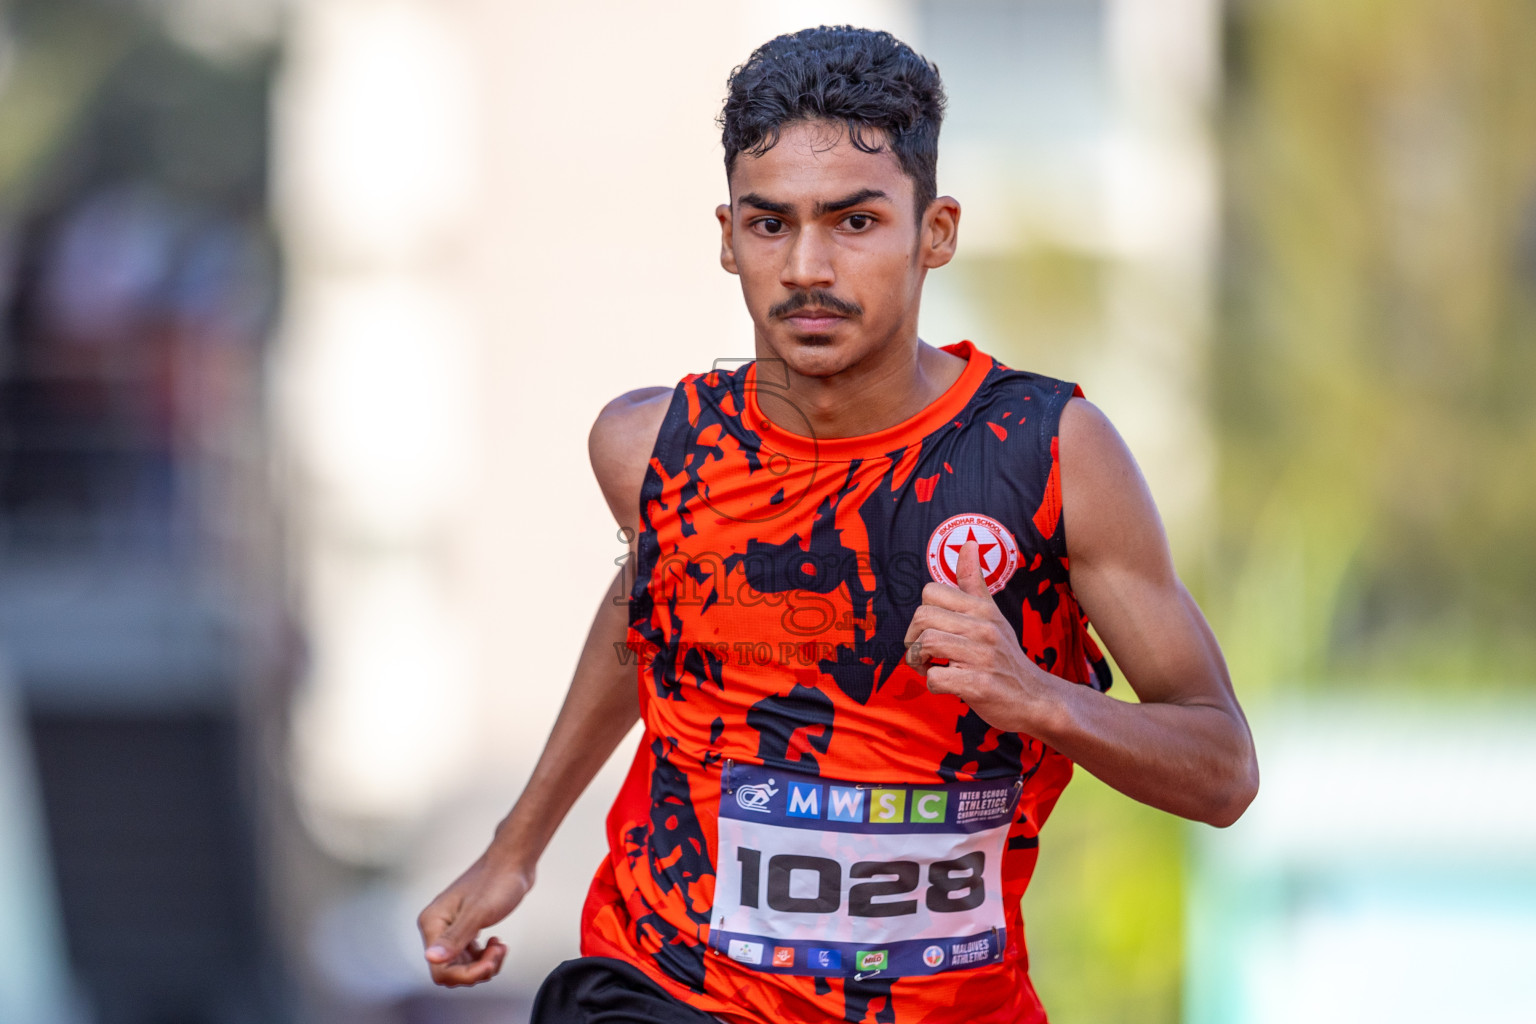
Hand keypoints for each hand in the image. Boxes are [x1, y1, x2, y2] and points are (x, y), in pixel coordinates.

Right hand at [417, 850, 532, 986]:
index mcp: (433, 922)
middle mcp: (439, 926)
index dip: (465, 974)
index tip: (487, 965)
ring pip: (463, 965)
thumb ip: (455, 938)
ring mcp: (453, 927)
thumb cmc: (497, 879)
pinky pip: (472, 955)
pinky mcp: (467, 927)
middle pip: (451, 970)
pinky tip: (497, 943)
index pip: (440, 968)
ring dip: (484, 962)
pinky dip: (486, 955)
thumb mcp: (478, 912)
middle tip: (495, 954)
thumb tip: (431, 957)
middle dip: (477, 968)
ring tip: (499, 947)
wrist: (514, 862)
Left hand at [902, 540, 1061, 734]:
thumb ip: (973, 582)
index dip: (922, 613)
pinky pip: (935, 677)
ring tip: (932, 667)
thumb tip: (968, 544)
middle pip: (922, 617)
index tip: (932, 630)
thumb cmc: (1004, 656)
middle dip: (914, 638)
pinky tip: (947, 685)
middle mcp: (983, 628)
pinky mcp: (979, 685)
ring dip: (919, 661)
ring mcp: (982, 656)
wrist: (1035, 697)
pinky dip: (933, 684)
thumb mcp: (992, 615)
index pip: (930, 591)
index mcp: (982, 609)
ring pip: (926, 644)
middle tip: (926, 653)